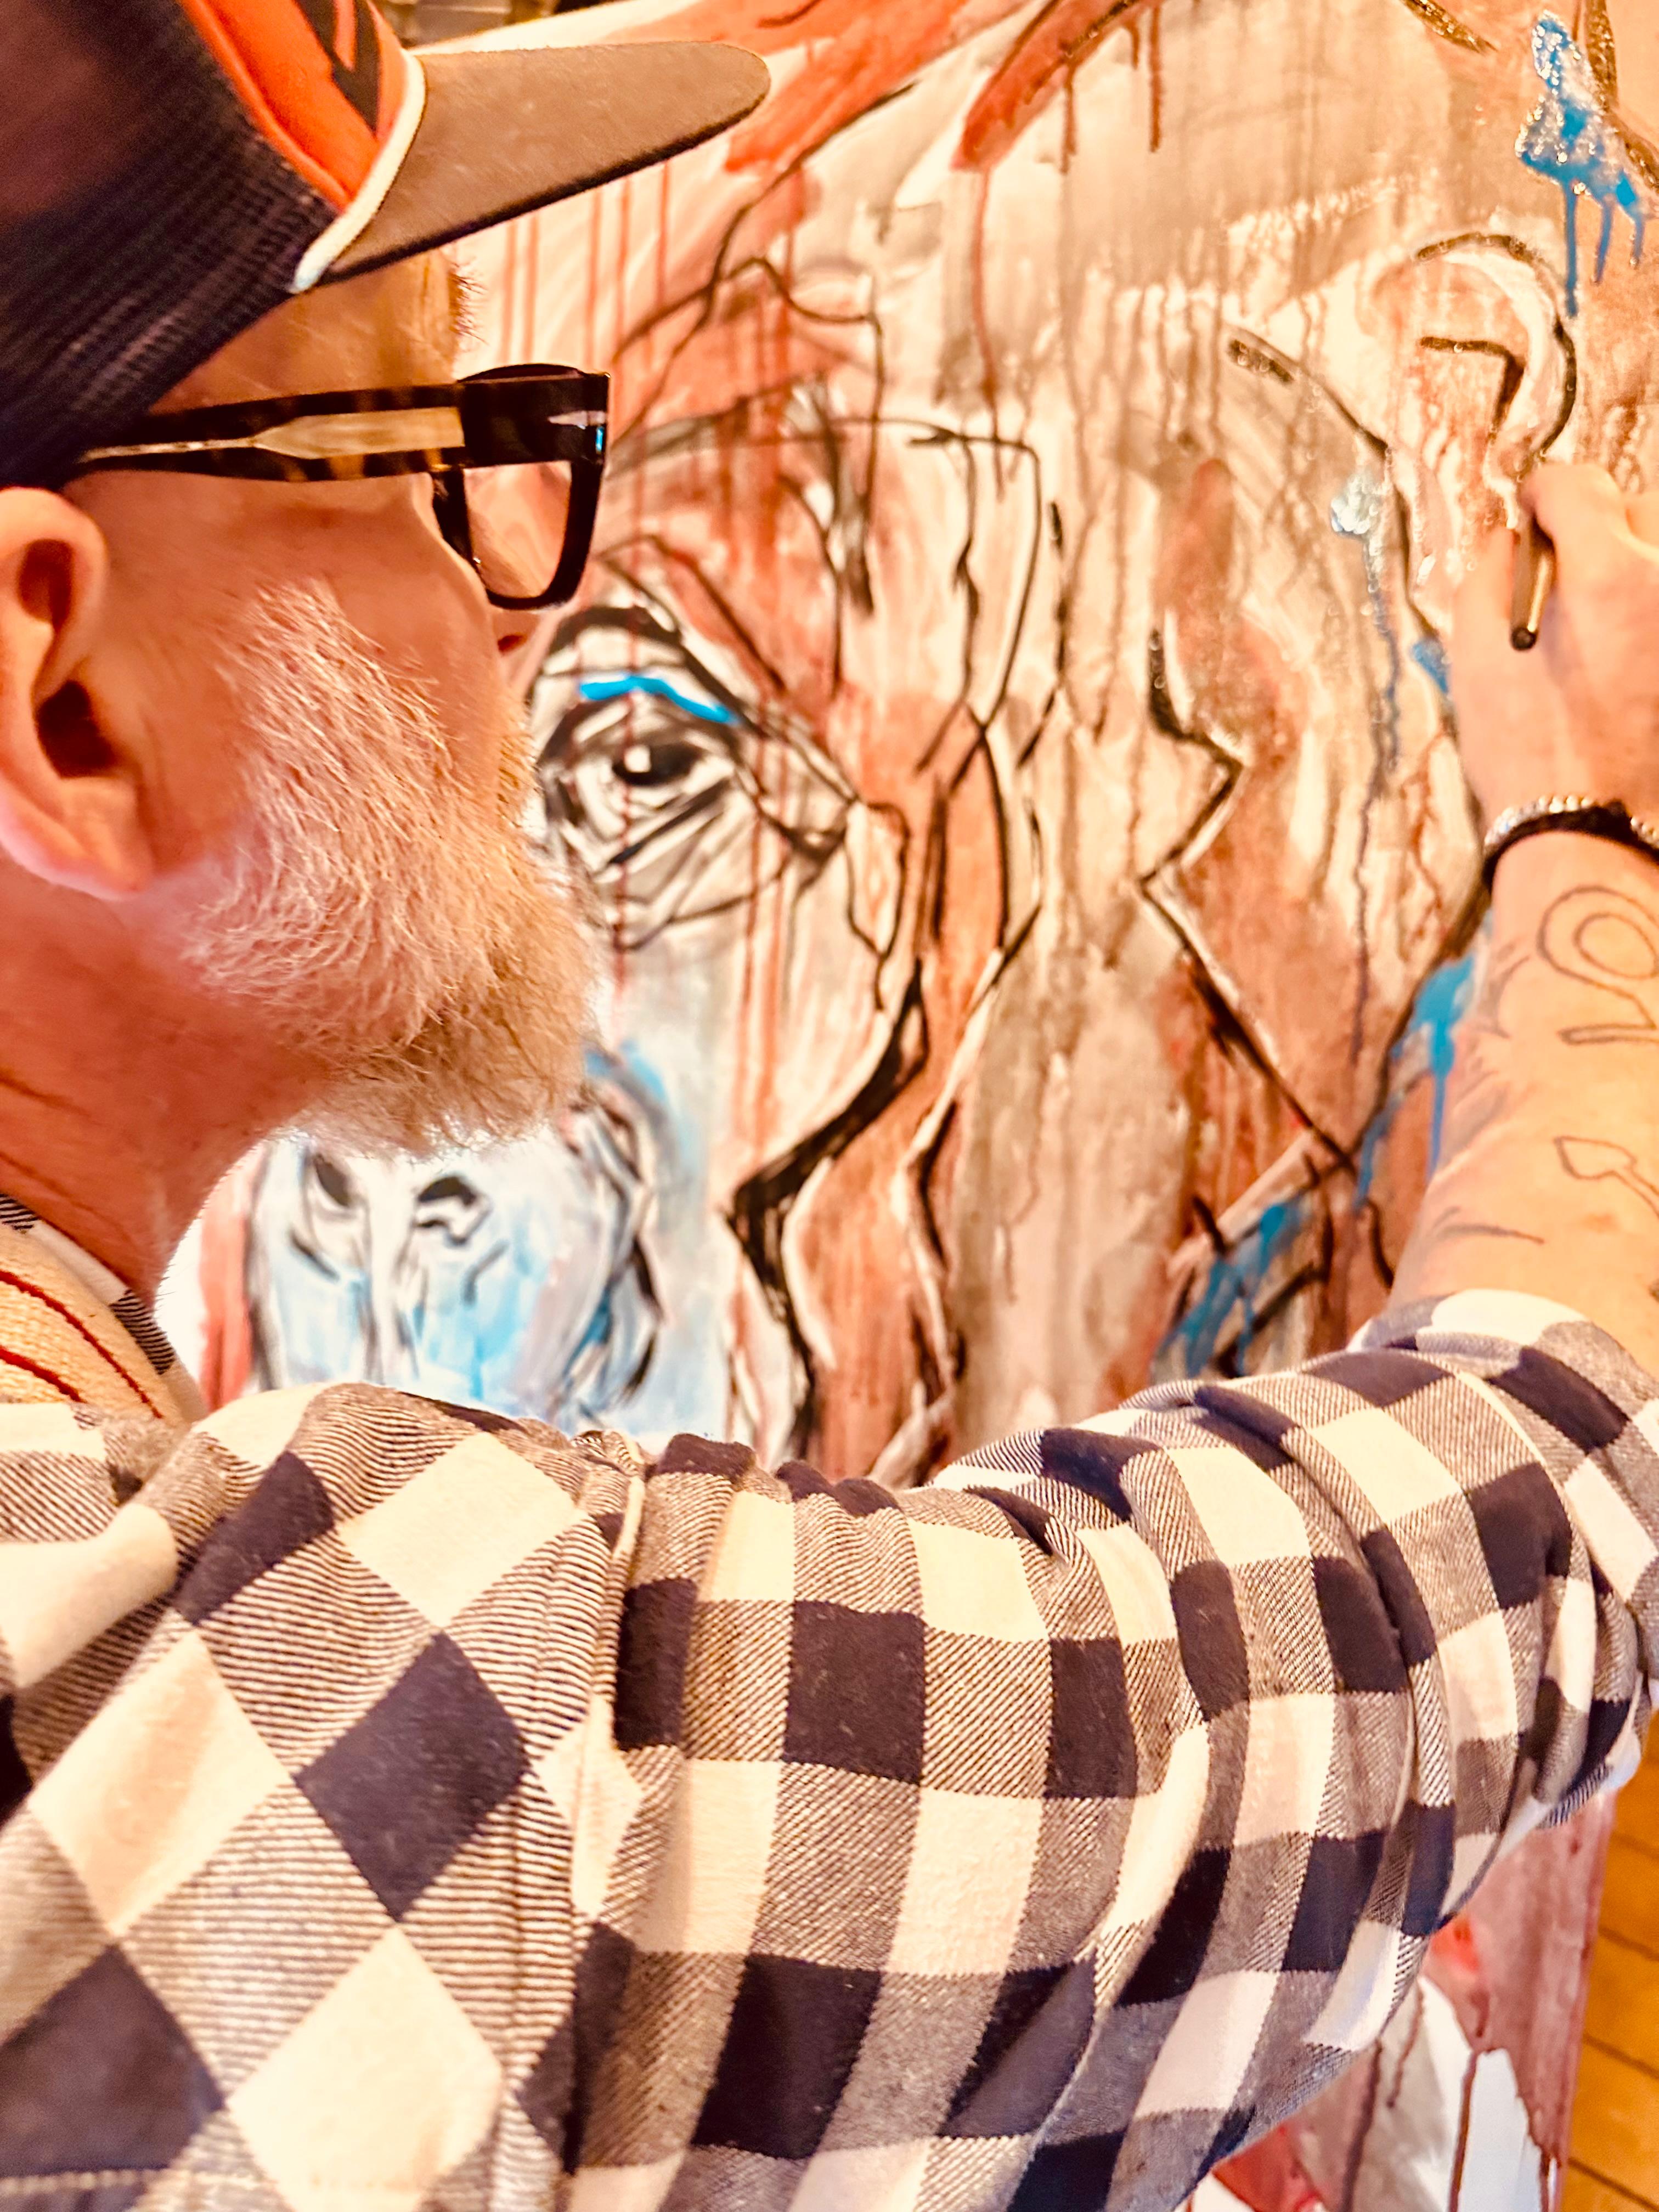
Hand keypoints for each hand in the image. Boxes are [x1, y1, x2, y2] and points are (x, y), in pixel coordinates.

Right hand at [1451, 464, 1658, 825]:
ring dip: (1632, 566)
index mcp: (1608, 575)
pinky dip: (1646, 614)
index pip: (1579, 486)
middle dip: (1598, 523)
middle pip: (1640, 507)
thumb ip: (1487, 577)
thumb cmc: (1524, 753)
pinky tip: (1622, 652)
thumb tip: (1507, 537)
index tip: (1528, 511)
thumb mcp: (1475, 660)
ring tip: (1599, 612)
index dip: (1543, 491)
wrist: (1589, 833)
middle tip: (1562, 567)